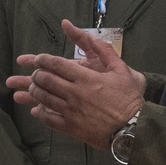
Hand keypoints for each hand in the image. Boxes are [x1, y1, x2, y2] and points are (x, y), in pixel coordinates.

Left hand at [6, 20, 145, 149]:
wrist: (132, 128)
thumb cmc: (128, 98)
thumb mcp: (121, 70)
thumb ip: (105, 51)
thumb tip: (91, 36)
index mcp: (85, 78)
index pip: (56, 65)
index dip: (43, 60)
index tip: (38, 59)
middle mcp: (75, 94)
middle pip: (46, 80)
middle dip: (36, 75)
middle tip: (35, 74)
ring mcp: (71, 111)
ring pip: (44, 98)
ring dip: (35, 91)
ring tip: (33, 88)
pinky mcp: (70, 127)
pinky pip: (49, 119)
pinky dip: (40, 113)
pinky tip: (37, 110)